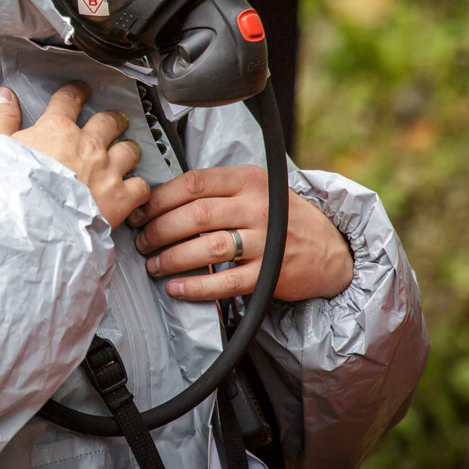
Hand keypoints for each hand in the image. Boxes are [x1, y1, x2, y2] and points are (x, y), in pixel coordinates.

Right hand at [0, 81, 149, 227]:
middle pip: (109, 121)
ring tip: (127, 151)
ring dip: (129, 149)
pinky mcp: (119, 200)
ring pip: (130, 150)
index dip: (77, 92)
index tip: (81, 90)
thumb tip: (4, 96)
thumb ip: (3, 120)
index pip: (70, 99)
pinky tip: (134, 189)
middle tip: (114, 120)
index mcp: (57, 130)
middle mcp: (87, 146)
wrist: (27, 229)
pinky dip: (139, 187)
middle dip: (113, 119)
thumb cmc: (9, 191)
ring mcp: (107, 172)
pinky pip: (141, 186)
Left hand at [127, 165, 351, 301]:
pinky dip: (196, 287)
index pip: (194, 183)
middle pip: (195, 215)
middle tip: (142, 242)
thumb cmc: (279, 216)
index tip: (139, 212)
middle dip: (159, 230)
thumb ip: (216, 190)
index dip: (159, 199)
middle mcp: (256, 206)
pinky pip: (225, 282)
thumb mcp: (253, 189)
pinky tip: (176, 288)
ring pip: (207, 247)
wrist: (330, 248)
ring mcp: (265, 240)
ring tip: (154, 265)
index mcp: (248, 179)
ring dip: (172, 258)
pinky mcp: (270, 273)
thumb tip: (157, 199)